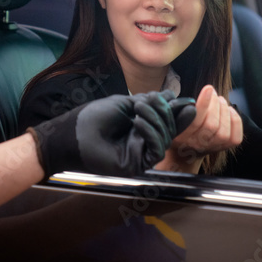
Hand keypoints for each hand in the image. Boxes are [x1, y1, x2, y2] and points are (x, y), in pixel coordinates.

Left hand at [29, 90, 177, 177]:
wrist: (74, 133)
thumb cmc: (93, 118)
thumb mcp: (126, 104)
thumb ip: (151, 102)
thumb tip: (174, 97)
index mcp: (142, 126)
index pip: (167, 120)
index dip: (178, 111)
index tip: (187, 102)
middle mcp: (144, 141)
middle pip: (169, 129)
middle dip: (164, 111)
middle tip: (149, 100)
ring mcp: (141, 153)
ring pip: (165, 139)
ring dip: (156, 119)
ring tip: (138, 108)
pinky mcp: (137, 164)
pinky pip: (156, 150)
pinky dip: (151, 133)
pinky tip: (138, 122)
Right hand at [156, 84, 242, 172]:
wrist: (186, 150)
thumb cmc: (181, 126)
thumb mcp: (175, 117)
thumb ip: (180, 107)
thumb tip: (198, 94)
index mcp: (182, 137)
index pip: (195, 121)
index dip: (203, 104)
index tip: (208, 88)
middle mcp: (197, 144)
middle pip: (211, 126)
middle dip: (215, 105)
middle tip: (213, 93)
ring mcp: (212, 147)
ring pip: (223, 132)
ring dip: (224, 111)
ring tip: (220, 100)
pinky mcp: (224, 148)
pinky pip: (235, 138)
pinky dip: (235, 121)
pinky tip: (230, 110)